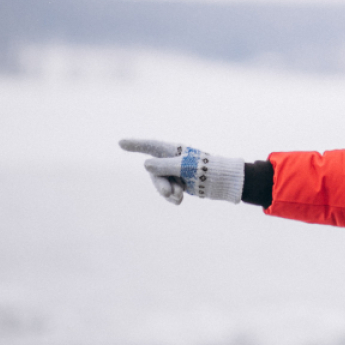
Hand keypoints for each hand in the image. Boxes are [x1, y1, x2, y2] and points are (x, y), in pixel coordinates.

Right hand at [119, 139, 244, 204]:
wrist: (224, 182)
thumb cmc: (206, 170)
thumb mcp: (185, 167)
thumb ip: (165, 165)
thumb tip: (145, 164)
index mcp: (175, 150)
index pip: (151, 147)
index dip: (136, 145)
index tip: (120, 143)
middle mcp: (173, 160)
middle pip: (155, 171)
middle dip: (160, 184)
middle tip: (170, 194)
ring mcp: (176, 172)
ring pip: (161, 184)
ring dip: (168, 192)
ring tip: (179, 198)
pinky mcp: (180, 184)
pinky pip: (169, 192)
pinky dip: (172, 197)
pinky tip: (178, 201)